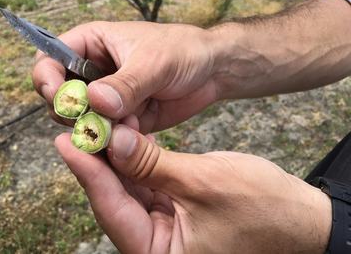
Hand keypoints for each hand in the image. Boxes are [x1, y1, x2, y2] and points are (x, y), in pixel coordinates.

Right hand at [32, 21, 224, 131]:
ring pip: (80, 119)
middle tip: (92, 120)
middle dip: (70, 112)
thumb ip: (125, 83)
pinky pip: (104, 133)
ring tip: (125, 124)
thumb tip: (94, 101)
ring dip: (94, 128)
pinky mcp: (120, 118)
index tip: (61, 99)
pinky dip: (113, 138)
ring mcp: (106, 97)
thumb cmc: (183, 51)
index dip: (47, 79)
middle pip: (59, 95)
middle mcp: (93, 71)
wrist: (211, 71)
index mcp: (91, 44)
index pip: (50, 59)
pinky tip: (136, 132)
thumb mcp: (155, 62)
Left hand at [55, 124, 331, 253]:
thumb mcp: (203, 182)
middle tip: (80, 126)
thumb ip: (153, 164)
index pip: (111, 208)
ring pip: (128, 188)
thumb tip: (114, 141)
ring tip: (101, 125)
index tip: (67, 141)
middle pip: (115, 197)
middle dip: (99, 161)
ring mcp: (164, 227)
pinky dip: (137, 161)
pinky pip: (146, 184)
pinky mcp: (173, 210)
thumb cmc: (263, 211)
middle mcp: (155, 244)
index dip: (88, 172)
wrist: (300, 219)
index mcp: (158, 253)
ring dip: (116, 157)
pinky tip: (127, 137)